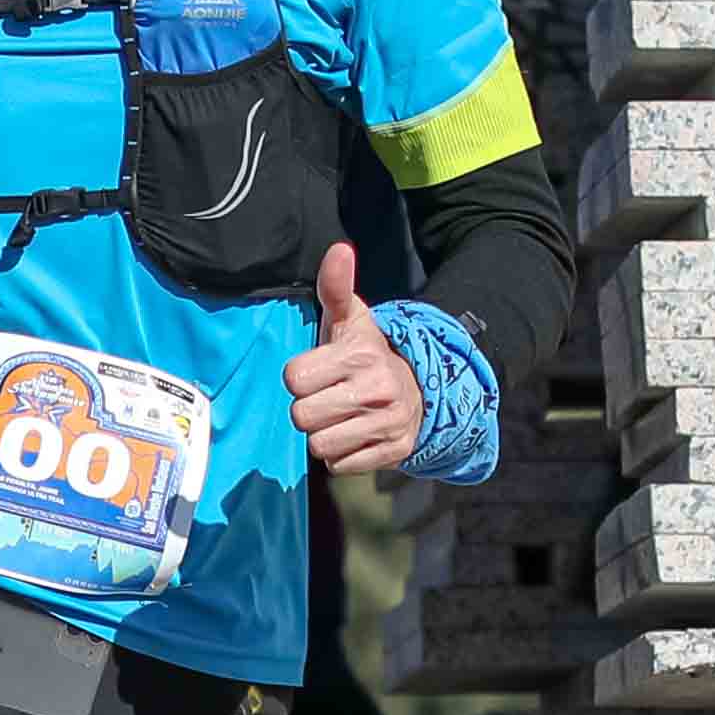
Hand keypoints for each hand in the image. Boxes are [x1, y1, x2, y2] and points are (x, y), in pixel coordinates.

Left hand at [283, 243, 423, 474]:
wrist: (421, 388)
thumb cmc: (368, 354)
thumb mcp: (351, 319)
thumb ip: (336, 286)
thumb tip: (339, 249)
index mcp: (359, 354)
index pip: (293, 378)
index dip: (300, 377)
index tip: (318, 372)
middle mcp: (376, 389)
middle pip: (302, 417)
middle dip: (309, 409)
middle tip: (328, 397)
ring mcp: (388, 423)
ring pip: (319, 445)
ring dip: (324, 435)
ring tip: (341, 417)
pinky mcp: (394, 451)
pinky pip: (339, 466)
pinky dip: (342, 455)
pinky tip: (355, 435)